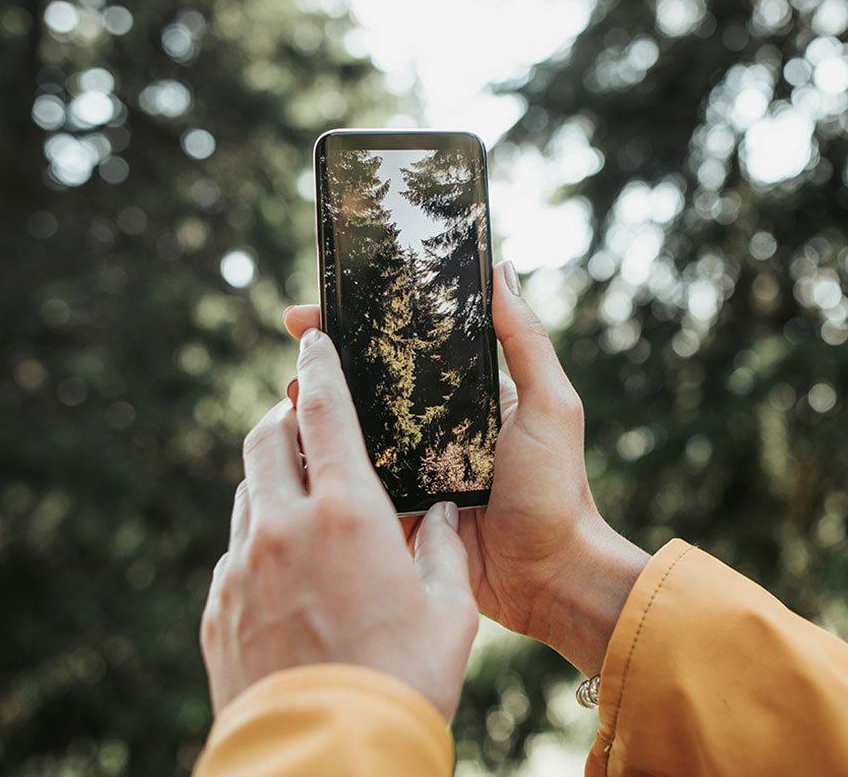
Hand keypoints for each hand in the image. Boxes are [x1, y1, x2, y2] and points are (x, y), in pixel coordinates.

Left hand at [200, 330, 478, 717]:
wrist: (329, 757)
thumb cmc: (403, 681)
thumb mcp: (450, 611)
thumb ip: (443, 550)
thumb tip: (438, 515)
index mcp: (347, 514)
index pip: (323, 412)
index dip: (319, 368)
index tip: (313, 341)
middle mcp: (283, 527)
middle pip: (265, 440)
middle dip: (283, 417)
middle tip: (302, 417)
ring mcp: (240, 568)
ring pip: (246, 496)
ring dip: (270, 482)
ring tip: (301, 499)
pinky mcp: (217, 609)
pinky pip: (234, 554)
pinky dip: (258, 542)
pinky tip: (285, 569)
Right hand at [281, 262, 649, 676]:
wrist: (550, 578)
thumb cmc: (559, 489)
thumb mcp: (549, 404)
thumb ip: (524, 340)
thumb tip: (500, 268)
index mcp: (466, 396)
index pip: (406, 348)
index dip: (363, 325)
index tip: (319, 309)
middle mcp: (434, 428)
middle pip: (369, 386)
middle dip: (326, 366)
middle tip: (295, 351)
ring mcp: (412, 472)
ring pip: (352, 433)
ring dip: (316, 414)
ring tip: (288, 396)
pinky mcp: (397, 513)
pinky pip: (354, 485)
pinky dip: (325, 467)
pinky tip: (296, 451)